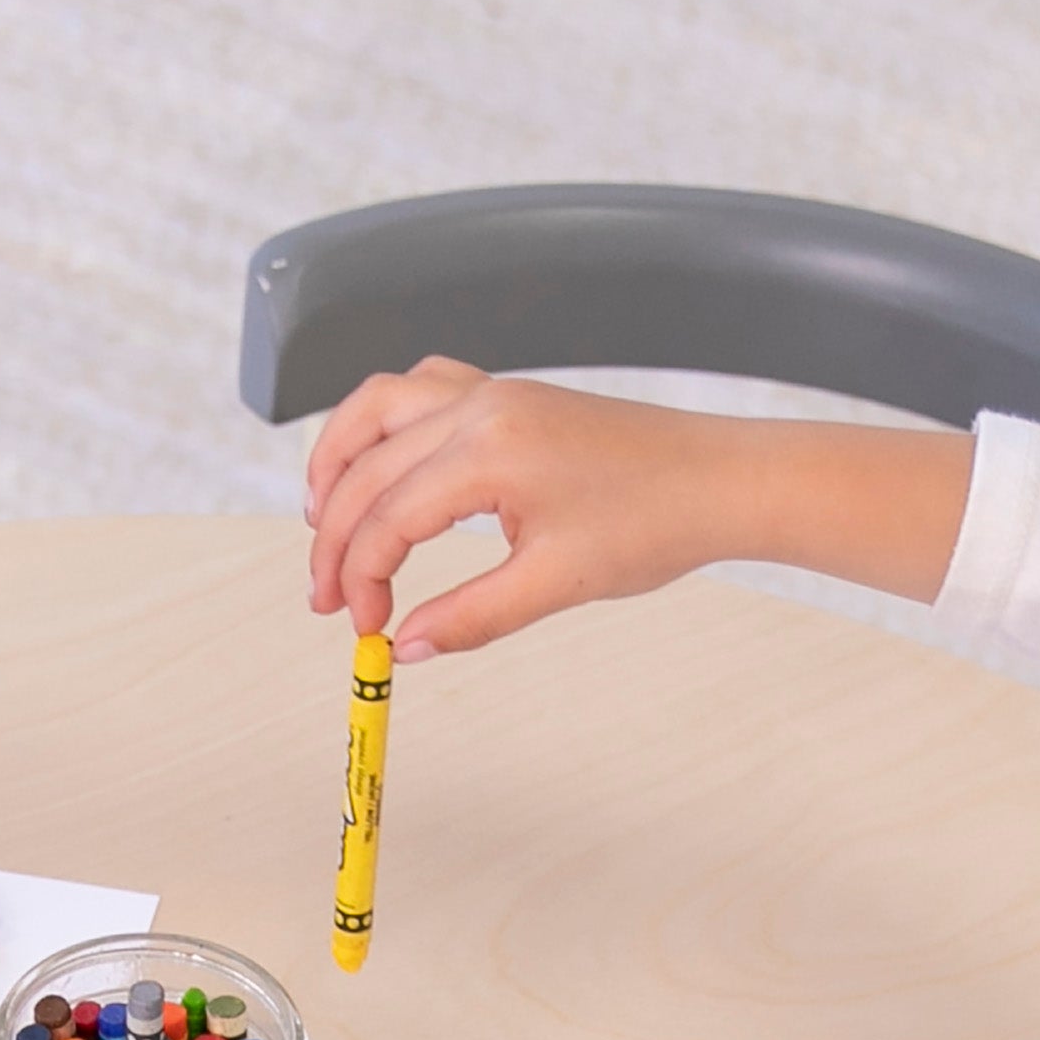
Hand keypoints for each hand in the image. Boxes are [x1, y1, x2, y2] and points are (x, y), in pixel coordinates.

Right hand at [304, 363, 753, 660]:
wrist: (719, 480)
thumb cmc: (656, 521)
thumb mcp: (556, 584)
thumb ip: (470, 617)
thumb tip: (406, 647)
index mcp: (490, 451)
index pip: (388, 517)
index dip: (362, 579)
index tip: (367, 628)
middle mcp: (481, 406)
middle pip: (367, 468)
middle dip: (336, 539)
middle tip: (330, 600)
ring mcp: (492, 392)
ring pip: (377, 409)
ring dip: (338, 463)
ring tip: (321, 521)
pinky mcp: (507, 396)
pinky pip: (418, 391)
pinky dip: (380, 428)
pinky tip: (378, 468)